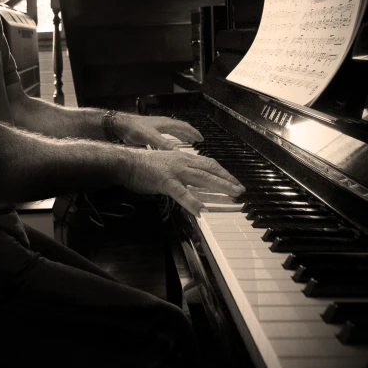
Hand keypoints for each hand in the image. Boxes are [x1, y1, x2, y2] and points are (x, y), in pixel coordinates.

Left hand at [114, 114, 203, 149]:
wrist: (120, 125)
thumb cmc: (134, 128)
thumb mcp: (151, 137)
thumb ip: (164, 144)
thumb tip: (178, 152)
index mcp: (166, 123)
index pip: (184, 127)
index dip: (193, 133)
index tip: (201, 138)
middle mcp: (163, 124)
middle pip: (180, 128)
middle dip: (190, 134)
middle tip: (197, 140)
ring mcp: (157, 127)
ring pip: (173, 131)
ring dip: (181, 136)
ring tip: (187, 141)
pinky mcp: (151, 131)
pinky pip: (166, 135)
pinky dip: (171, 139)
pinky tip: (169, 145)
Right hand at [124, 147, 244, 216]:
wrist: (127, 162)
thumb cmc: (144, 165)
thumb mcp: (167, 164)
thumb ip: (181, 171)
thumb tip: (192, 181)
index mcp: (184, 157)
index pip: (209, 164)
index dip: (223, 172)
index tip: (234, 180)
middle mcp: (183, 161)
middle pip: (211, 170)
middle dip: (227, 180)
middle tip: (240, 190)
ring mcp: (175, 171)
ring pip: (203, 178)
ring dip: (220, 187)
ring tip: (232, 195)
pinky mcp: (166, 181)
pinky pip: (182, 193)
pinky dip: (193, 201)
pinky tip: (201, 210)